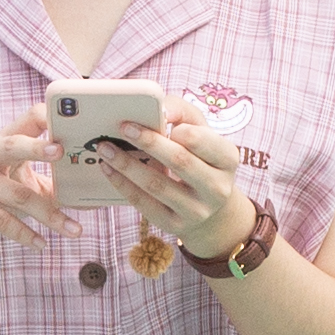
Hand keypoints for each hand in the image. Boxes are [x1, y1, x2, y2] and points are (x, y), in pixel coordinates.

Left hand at [85, 97, 257, 259]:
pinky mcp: (174, 225)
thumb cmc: (200, 158)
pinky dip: (122, 184)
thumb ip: (183, 113)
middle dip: (149, 142)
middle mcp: (217, 188)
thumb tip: (160, 108)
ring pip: (157, 184)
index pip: (203, 140)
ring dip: (126, 164)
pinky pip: (144, 204)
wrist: (209, 208)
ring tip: (105, 148)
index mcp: (228, 159)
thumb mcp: (202, 133)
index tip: (158, 116)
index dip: (180, 129)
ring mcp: (197, 211)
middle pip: (179, 161)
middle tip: (123, 126)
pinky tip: (108, 169)